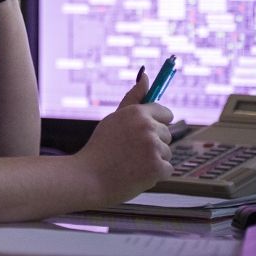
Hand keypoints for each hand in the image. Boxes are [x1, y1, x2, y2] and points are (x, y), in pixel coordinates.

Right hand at [72, 72, 174, 206]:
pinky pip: (167, 169)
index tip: (148, 133)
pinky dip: (155, 174)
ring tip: (131, 164)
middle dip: (154, 143)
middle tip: (131, 152)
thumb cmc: (100, 148)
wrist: (88, 178)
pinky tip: (137, 174)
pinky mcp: (157, 167)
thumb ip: (133, 98)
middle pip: (167, 134)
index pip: (164, 112)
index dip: (158, 123)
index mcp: (137, 112)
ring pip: (167, 152)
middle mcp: (147, 127)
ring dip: (154, 160)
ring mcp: (153, 147)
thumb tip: (146, 76)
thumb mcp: (114, 119)